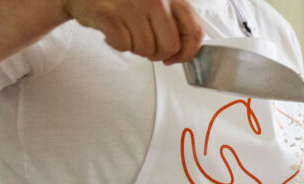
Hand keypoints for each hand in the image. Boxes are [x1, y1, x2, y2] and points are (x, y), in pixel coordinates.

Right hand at [61, 0, 203, 63]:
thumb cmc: (123, 1)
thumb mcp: (156, 3)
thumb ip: (174, 21)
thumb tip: (187, 51)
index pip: (194, 29)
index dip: (187, 51)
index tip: (175, 57)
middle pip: (170, 46)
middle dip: (158, 54)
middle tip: (146, 46)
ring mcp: (131, 4)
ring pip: (147, 49)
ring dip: (136, 48)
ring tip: (126, 32)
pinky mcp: (109, 14)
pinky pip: (124, 46)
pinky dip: (118, 44)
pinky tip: (112, 31)